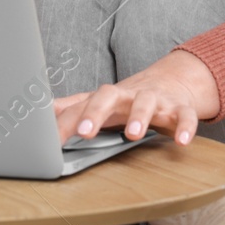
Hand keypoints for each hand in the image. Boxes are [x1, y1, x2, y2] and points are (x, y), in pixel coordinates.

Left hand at [54, 49, 219, 146]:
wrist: (170, 83)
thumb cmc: (127, 99)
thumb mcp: (99, 103)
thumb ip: (71, 108)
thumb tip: (39, 112)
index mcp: (106, 96)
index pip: (81, 105)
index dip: (66, 122)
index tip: (51, 140)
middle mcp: (128, 95)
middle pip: (109, 96)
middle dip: (96, 112)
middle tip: (84, 132)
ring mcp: (155, 100)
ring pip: (147, 102)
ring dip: (139, 117)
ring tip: (132, 133)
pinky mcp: (180, 108)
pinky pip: (184, 116)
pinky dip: (185, 127)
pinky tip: (182, 141)